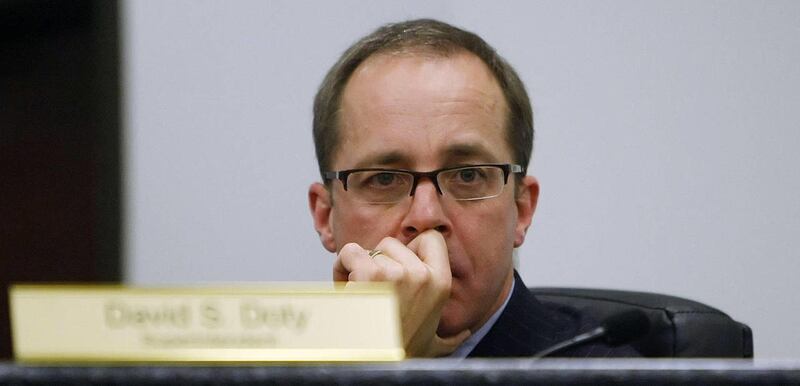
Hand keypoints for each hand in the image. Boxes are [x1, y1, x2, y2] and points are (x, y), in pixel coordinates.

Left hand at [333, 230, 470, 356]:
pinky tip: (346, 290)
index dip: (410, 250)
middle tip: (374, 292)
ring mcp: (397, 273)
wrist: (373, 366)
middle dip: (378, 261)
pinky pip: (349, 252)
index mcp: (442, 283)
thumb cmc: (397, 355)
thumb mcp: (432, 344)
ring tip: (361, 297)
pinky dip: (341, 267)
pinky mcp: (370, 274)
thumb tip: (463, 335)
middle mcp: (423, 275)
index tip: (398, 274)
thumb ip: (450, 337)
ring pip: (369, 250)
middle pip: (392, 243)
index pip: (431, 239)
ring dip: (356, 268)